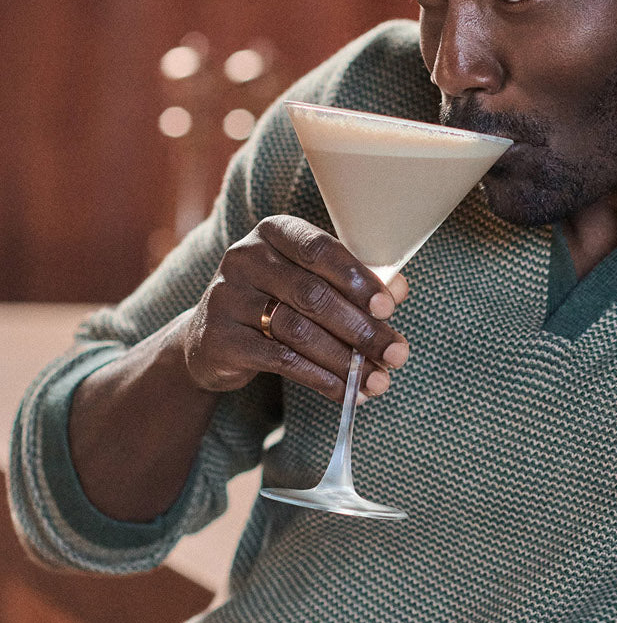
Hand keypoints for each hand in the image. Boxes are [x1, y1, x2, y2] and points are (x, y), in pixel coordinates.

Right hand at [182, 216, 409, 404]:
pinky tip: (344, 390)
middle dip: (361, 329)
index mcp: (274, 232)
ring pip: (298, 330)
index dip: (357, 280)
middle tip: (396, 355)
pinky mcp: (220, 339)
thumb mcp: (312, 283)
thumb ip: (355, 284)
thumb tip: (399, 289)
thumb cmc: (276, 302)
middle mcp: (245, 258)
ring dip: (345, 360)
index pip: (319, 249)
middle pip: (313, 295)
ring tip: (377, 381)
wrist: (211, 340)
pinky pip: (279, 360)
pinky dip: (319, 378)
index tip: (388, 309)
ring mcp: (227, 297)